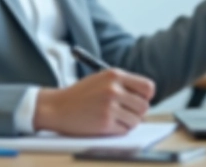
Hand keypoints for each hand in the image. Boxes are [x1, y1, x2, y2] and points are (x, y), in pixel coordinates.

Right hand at [33, 68, 155, 135]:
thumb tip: (147, 99)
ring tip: (114, 118)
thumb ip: (123, 84)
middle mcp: (114, 89)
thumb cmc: (81, 94)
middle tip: (126, 113)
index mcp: (115, 75)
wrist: (57, 107)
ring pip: (136, 120)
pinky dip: (119, 130)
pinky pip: (124, 130)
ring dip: (128, 122)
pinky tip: (107, 124)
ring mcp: (109, 106)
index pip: (148, 87)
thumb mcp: (102, 79)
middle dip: (137, 112)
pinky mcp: (105, 123)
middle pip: (144, 106)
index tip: (139, 100)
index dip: (146, 96)